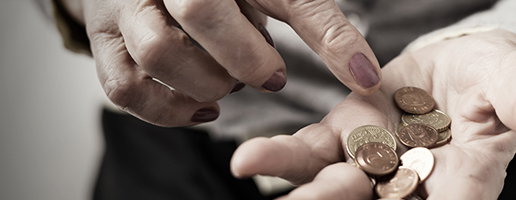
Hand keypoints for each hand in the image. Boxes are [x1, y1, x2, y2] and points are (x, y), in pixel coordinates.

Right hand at [61, 0, 381, 125]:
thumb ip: (317, 23)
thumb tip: (366, 77)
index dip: (325, 36)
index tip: (359, 76)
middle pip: (200, 12)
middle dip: (245, 58)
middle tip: (270, 75)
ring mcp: (125, 6)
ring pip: (158, 54)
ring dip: (207, 85)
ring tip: (229, 84)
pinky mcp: (105, 41)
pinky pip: (126, 88)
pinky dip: (169, 110)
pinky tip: (203, 108)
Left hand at [230, 29, 515, 198]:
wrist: (462, 67)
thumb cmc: (500, 78)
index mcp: (467, 180)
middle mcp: (415, 185)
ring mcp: (374, 165)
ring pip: (337, 189)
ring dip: (305, 191)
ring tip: (263, 172)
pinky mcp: (344, 137)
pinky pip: (311, 154)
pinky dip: (282, 158)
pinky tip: (249, 160)